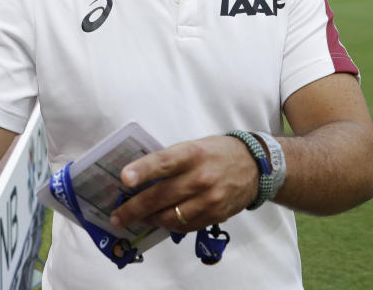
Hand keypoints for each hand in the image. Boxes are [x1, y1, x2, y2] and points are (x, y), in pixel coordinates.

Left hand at [109, 135, 258, 232]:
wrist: (254, 166)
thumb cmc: (216, 152)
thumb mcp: (193, 146)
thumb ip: (170, 160)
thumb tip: (138, 177)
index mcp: (192, 154)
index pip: (163, 162)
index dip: (142, 171)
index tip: (124, 179)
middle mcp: (200, 177)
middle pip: (161, 196)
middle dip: (134, 208)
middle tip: (118, 216)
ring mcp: (209, 199)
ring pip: (170, 216)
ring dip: (149, 220)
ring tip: (136, 219)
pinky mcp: (215, 215)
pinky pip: (185, 226)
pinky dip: (169, 225)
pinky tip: (159, 221)